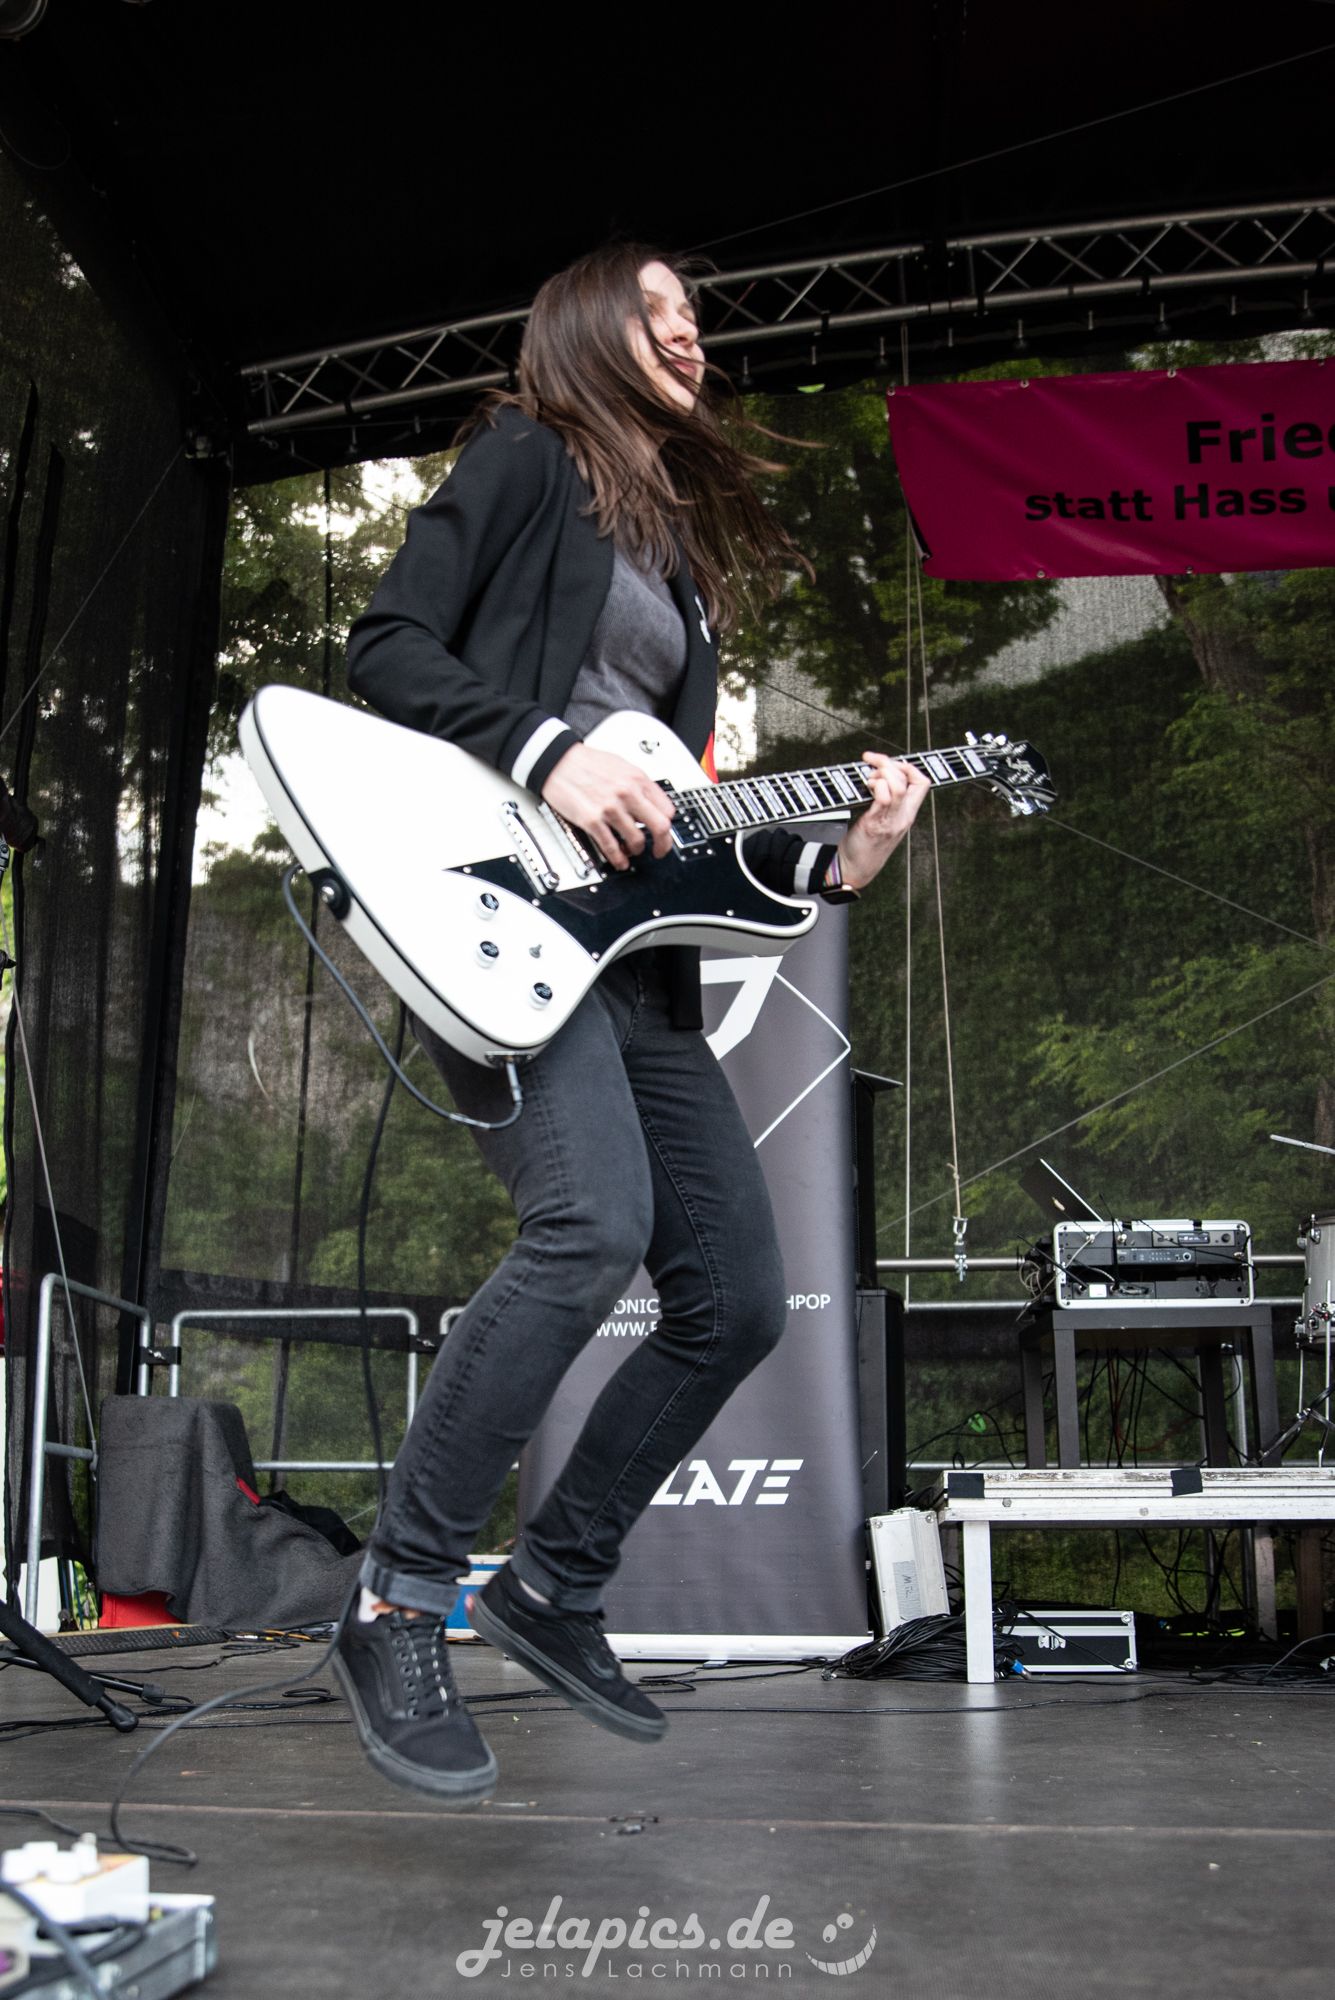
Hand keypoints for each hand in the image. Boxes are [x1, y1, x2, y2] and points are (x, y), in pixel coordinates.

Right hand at [541, 743, 675, 870]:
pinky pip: (611, 847)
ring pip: (637, 840)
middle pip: (660, 827)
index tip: (664, 832)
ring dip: (636, 850)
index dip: (668, 825)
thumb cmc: (586, 762)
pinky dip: (618, 859)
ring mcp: (610, 808)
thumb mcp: (622, 766)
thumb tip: (650, 803)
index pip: (667, 810)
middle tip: (659, 850)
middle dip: (663, 844)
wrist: (557, 760)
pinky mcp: (592, 820)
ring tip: (632, 850)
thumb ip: (638, 785)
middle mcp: (627, 794)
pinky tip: (620, 860)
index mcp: (638, 779)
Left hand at [836, 752, 931, 891]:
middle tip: (873, 766)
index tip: (891, 762)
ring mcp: (890, 821)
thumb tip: (878, 774)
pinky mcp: (874, 824)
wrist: (853, 869)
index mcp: (907, 814)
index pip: (922, 783)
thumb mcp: (883, 820)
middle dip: (891, 764)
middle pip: (912, 780)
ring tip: (869, 780)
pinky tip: (866, 788)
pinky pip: (882, 798)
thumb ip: (886, 800)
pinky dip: (875, 786)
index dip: (909, 767)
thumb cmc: (864, 844)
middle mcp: (902, 817)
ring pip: (898, 787)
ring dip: (882, 774)